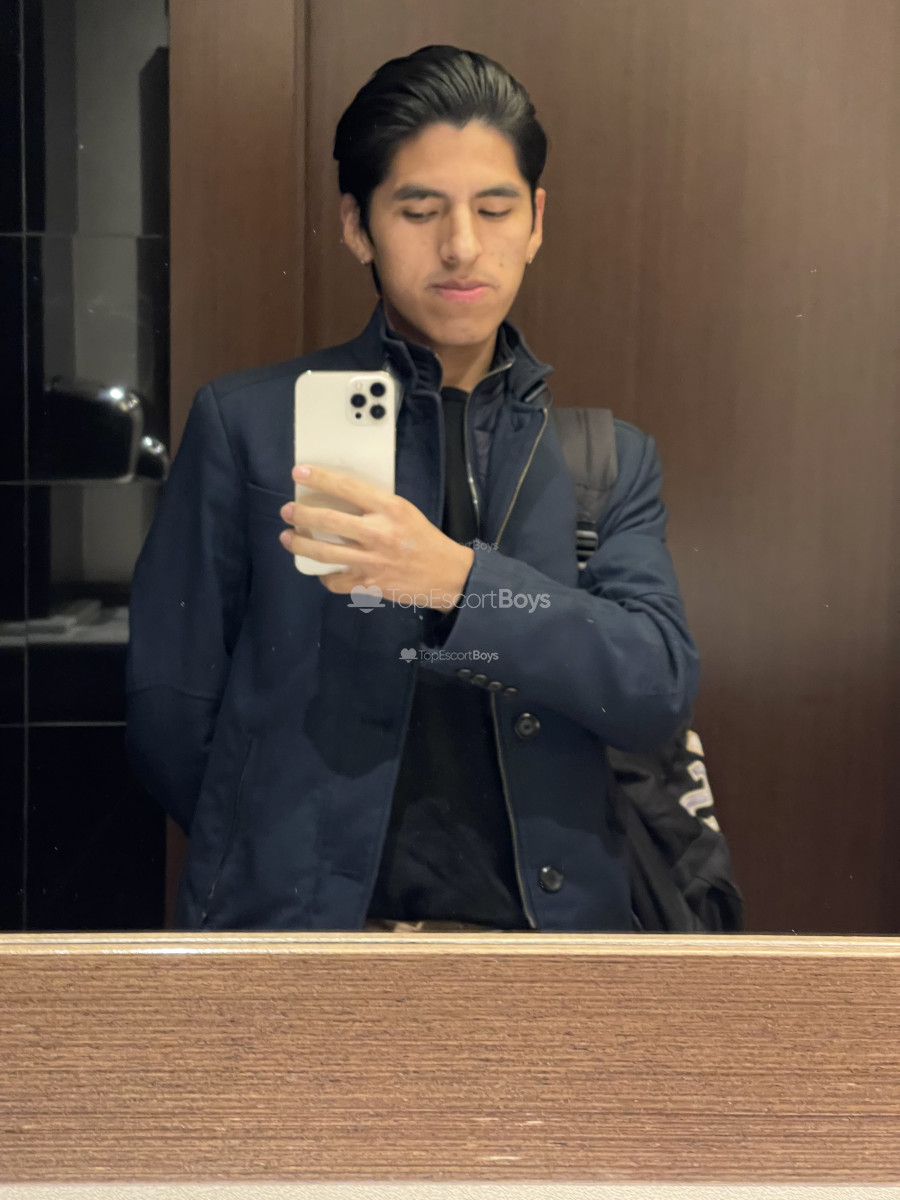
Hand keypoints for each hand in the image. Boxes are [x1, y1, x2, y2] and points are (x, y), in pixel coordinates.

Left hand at [279, 465, 473, 610]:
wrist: (446, 575)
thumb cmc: (424, 539)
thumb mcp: (404, 511)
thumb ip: (375, 505)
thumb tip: (340, 499)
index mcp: (389, 508)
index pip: (347, 488)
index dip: (319, 479)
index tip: (299, 473)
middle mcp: (378, 533)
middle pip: (327, 521)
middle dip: (300, 515)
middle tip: (287, 511)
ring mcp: (371, 561)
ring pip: (323, 553)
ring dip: (300, 545)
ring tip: (288, 538)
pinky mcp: (368, 584)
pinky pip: (335, 580)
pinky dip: (325, 576)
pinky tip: (321, 570)